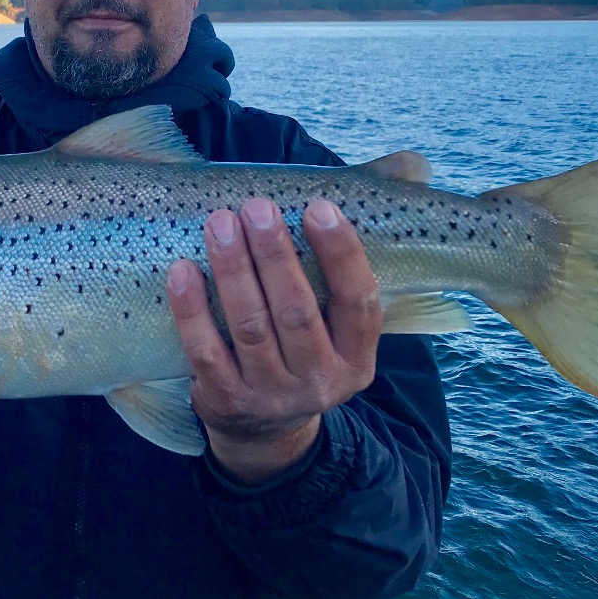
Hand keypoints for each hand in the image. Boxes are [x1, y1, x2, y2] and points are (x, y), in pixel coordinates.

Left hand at [166, 198, 380, 483]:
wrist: (263, 431)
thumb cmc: (305, 347)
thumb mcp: (340, 323)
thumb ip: (358, 254)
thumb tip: (415, 166)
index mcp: (358, 358)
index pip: (360, 304)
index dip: (342, 255)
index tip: (319, 207)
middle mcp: (320, 381)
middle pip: (297, 312)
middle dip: (275, 255)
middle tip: (256, 207)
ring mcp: (271, 395)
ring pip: (251, 327)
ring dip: (233, 271)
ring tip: (219, 223)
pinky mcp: (225, 401)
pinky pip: (205, 350)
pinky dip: (192, 309)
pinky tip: (183, 269)